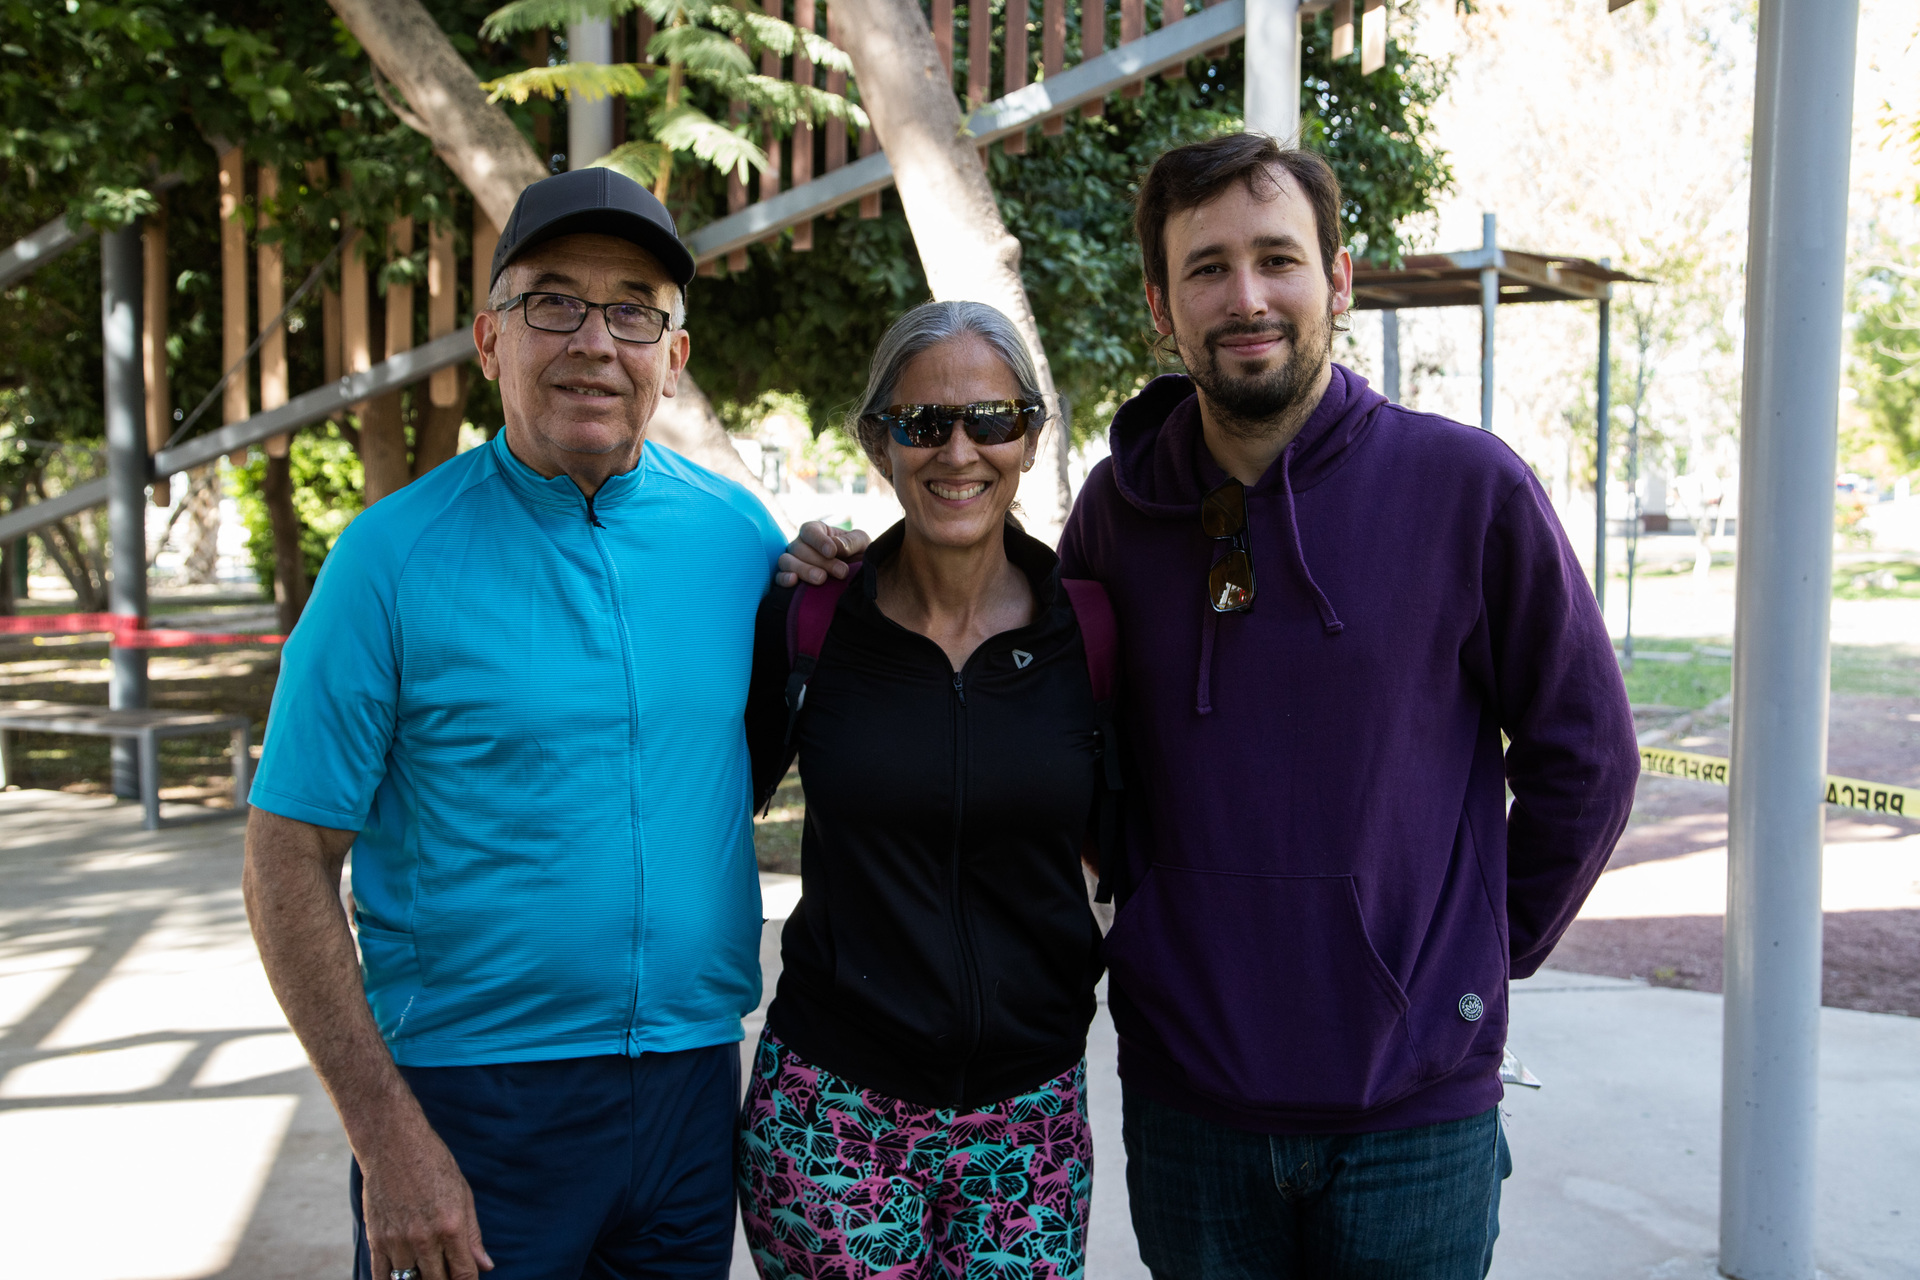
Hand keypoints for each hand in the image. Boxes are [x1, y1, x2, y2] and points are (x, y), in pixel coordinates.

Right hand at [361, 1123, 493, 1279]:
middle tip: (447, 1274)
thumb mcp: (463, 1195)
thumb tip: (486, 1266)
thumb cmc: (434, 1164)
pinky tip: (402, 1279)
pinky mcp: (376, 1240)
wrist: (394, 1144)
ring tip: (426, 1272)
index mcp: (452, 1226)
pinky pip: (381, 1277)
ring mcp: (398, 1241)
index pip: (463, 1274)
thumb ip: (473, 1235)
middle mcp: (425, 1238)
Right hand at [775, 521, 870, 587]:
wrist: (857, 579)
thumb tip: (835, 546)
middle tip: (841, 572)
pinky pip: (779, 578)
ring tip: (821, 579)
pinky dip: (784, 579)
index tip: (832, 552)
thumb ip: (850, 541)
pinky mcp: (788, 579)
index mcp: (816, 531)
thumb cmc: (858, 555)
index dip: (819, 541)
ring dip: (804, 570)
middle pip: (800, 549)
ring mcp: (791, 562)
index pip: (810, 531)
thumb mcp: (861, 543)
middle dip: (822, 561)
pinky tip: (794, 582)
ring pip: (787, 562)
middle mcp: (800, 545)